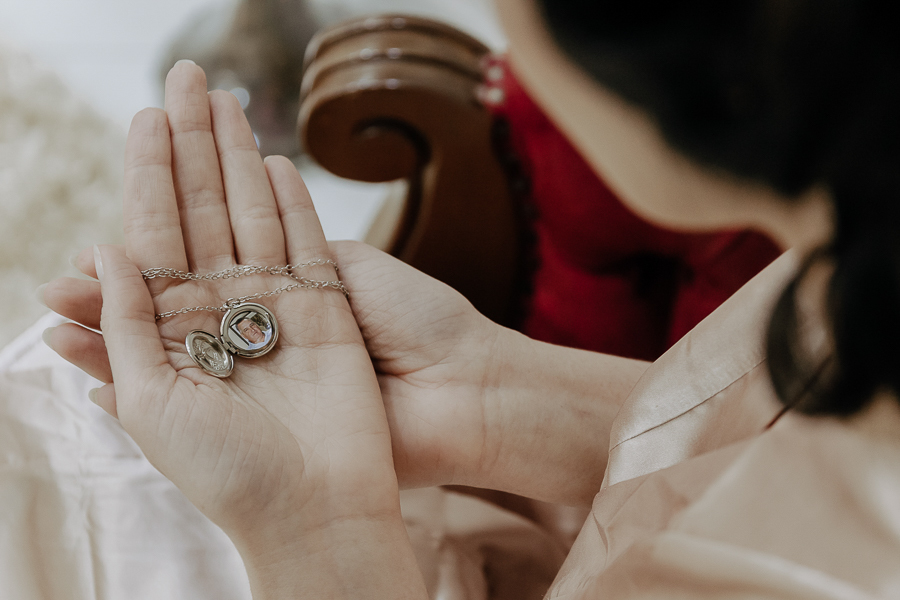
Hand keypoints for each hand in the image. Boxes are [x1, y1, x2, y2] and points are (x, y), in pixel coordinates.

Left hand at [42, 62, 425, 597]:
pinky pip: (307, 243)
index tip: (144, 121)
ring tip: (226, 100)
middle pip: (203, 212)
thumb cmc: (228, 472)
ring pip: (253, 215)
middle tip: (183, 81)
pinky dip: (293, 203)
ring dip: (239, 158)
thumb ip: (125, 325)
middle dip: (193, 148)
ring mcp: (278, 307)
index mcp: (173, 332)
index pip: (154, 235)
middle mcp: (222, 311)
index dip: (148, 176)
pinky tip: (275, 162)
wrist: (318, 506)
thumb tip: (101, 252)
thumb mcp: (150, 404)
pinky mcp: (327, 310)